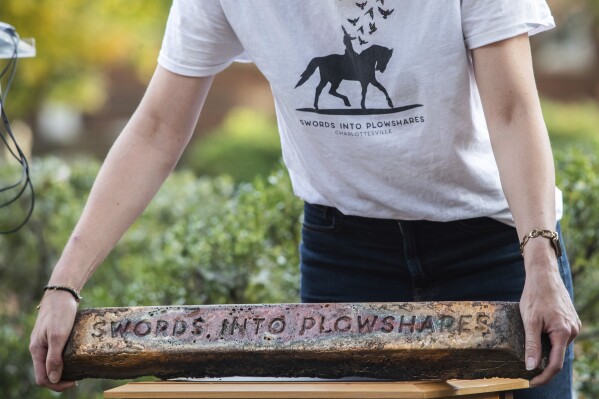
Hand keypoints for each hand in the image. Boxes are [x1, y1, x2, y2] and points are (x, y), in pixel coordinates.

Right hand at [29, 291, 78, 390]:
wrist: (62, 293)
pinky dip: (65, 359)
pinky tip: (77, 357)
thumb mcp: (58, 335)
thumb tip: (53, 379)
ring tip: (79, 370)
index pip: (42, 378)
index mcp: (37, 350)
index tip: (74, 382)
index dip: (57, 385)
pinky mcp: (53, 336)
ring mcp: (45, 342)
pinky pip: (56, 353)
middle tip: (78, 378)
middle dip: (60, 379)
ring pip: (51, 363)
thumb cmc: (60, 313)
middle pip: (46, 373)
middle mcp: (39, 348)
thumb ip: (54, 357)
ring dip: (63, 370)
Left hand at [519, 257, 580, 386]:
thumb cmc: (535, 295)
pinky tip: (539, 333)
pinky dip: (549, 339)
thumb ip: (531, 345)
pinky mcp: (570, 321)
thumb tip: (530, 367)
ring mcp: (573, 326)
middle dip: (542, 362)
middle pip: (557, 355)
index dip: (543, 376)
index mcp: (563, 333)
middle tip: (526, 366)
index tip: (531, 382)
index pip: (555, 364)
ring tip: (530, 343)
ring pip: (558, 346)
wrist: (544, 275)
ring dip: (545, 348)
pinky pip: (560, 336)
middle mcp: (572, 331)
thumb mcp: (529, 321)